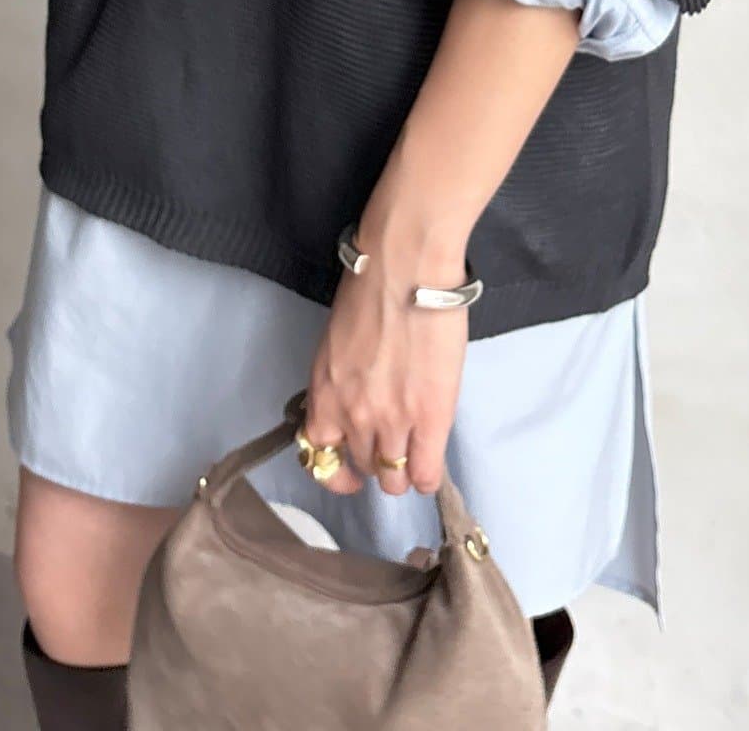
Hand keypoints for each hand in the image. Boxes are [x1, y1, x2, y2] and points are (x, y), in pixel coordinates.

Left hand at [302, 227, 468, 498]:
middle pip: (361, 467)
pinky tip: (430, 460)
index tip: (350, 464)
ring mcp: (391, 422)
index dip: (337, 466)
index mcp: (323, 394)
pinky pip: (424, 474)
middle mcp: (351, 417)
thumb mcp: (337, 344)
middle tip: (390, 443)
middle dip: (374, 460)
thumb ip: (343, 382)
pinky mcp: (430, 420)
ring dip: (402, 469)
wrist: (407, 268)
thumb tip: (360, 400)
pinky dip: (427, 475)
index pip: (318, 456)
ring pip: (392, 479)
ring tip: (414, 451)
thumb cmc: (371, 289)